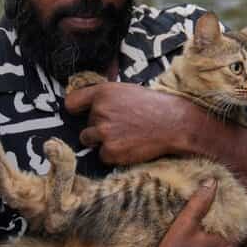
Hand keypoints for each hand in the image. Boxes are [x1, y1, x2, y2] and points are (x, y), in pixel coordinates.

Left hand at [64, 82, 189, 164]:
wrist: (174, 124)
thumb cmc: (154, 106)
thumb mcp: (127, 91)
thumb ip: (106, 98)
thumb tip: (90, 107)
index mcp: (102, 93)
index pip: (71, 103)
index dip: (77, 110)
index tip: (81, 114)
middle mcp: (99, 112)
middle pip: (85, 125)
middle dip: (99, 128)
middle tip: (122, 126)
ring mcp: (103, 133)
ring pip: (89, 141)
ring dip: (102, 141)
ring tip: (124, 136)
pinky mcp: (110, 151)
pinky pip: (102, 156)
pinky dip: (114, 155)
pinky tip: (129, 146)